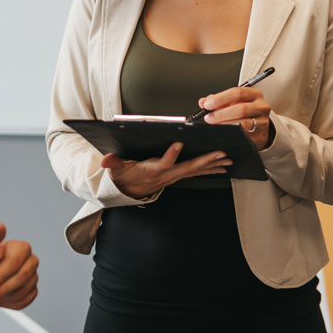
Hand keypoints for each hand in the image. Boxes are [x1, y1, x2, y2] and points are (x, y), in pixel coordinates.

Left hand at [0, 224, 38, 309]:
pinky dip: (7, 303)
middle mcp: (30, 261)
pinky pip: (23, 301)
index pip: (15, 262)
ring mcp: (32, 277)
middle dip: (2, 289)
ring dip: (2, 298)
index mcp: (20, 247)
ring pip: (23, 292)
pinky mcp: (31, 292)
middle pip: (22, 277)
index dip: (1, 275)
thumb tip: (0, 226)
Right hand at [100, 142, 231, 198]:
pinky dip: (210, 168)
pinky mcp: (178, 175)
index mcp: (152, 170)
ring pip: (196, 170)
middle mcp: (167, 175)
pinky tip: (223, 165)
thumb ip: (112, 164)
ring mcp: (174, 176)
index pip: (163, 163)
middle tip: (220, 154)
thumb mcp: (117, 169)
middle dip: (205, 161)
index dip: (170, 155)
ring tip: (228, 160)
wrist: (130, 189)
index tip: (178, 143)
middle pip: (187, 167)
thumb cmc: (126, 175)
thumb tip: (105, 160)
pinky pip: (196, 172)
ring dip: (212, 165)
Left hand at [198, 86, 274, 149]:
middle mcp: (261, 107)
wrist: (259, 127)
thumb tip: (203, 102)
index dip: (220, 98)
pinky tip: (223, 133)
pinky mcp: (260, 136)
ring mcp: (262, 122)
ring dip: (225, 125)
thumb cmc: (245, 112)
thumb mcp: (233, 102)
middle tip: (209, 117)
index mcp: (254, 94)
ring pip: (243, 124)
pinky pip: (244, 136)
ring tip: (215, 125)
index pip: (238, 93)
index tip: (208, 104)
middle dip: (221, 114)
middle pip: (241, 109)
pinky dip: (231, 134)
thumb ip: (218, 100)